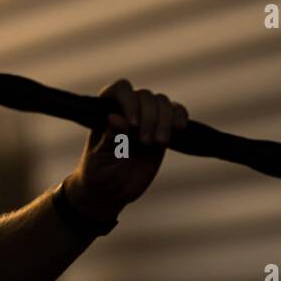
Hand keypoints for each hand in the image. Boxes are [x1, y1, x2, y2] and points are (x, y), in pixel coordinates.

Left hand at [64, 78, 188, 221]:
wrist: (113, 190)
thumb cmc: (100, 172)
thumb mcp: (101, 158)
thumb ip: (110, 139)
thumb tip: (115, 118)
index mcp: (108, 110)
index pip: (121, 90)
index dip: (130, 101)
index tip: (133, 125)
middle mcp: (128, 109)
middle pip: (145, 96)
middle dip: (150, 118)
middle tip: (145, 142)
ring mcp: (147, 118)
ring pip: (162, 102)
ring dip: (165, 120)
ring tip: (159, 143)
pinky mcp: (163, 129)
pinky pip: (176, 112)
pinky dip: (180, 116)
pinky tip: (179, 129)